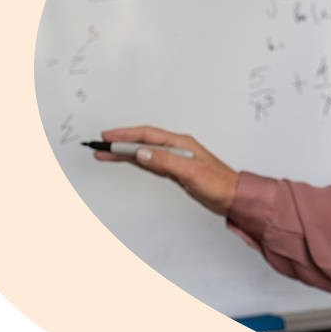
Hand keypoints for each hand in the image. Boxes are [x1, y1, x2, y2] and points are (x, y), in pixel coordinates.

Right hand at [96, 126, 239, 215]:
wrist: (231, 196)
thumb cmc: (218, 183)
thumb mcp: (190, 171)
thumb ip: (166, 161)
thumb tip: (142, 153)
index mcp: (180, 143)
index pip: (147, 136)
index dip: (125, 135)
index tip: (107, 137)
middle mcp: (176, 148)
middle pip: (142, 141)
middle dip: (120, 141)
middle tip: (98, 144)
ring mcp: (175, 159)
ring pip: (143, 152)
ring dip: (124, 152)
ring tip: (105, 153)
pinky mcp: (175, 171)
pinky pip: (149, 163)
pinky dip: (135, 161)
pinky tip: (127, 160)